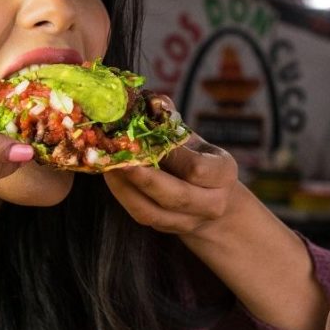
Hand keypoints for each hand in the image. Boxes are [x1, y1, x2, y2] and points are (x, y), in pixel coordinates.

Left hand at [104, 132, 239, 235]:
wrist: (210, 199)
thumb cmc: (196, 157)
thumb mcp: (191, 138)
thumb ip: (171, 121)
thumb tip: (152, 101)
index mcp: (223, 174)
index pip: (197, 170)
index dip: (169, 156)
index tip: (145, 139)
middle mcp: (212, 203)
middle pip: (175, 196)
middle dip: (143, 178)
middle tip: (117, 158)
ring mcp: (189, 221)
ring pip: (151, 211)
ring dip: (124, 188)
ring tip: (106, 166)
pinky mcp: (166, 228)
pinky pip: (141, 215)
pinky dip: (122, 196)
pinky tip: (110, 177)